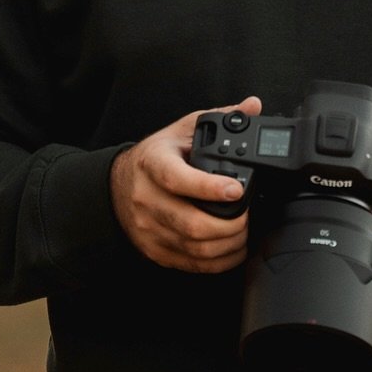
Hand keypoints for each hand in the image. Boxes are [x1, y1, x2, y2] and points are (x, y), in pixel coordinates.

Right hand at [109, 96, 261, 273]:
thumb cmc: (156, 157)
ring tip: (244, 233)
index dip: (208, 187)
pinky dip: (217, 262)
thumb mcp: (182, 130)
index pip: (177, 179)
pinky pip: (190, 264)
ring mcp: (149, 228)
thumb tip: (252, 106)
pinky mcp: (155, 250)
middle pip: (190, 223)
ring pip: (194, 248)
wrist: (119, 185)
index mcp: (153, 163)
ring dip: (227, 246)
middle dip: (229, 226)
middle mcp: (148, 198)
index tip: (236, 189)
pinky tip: (231, 250)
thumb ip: (220, 117)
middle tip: (248, 217)